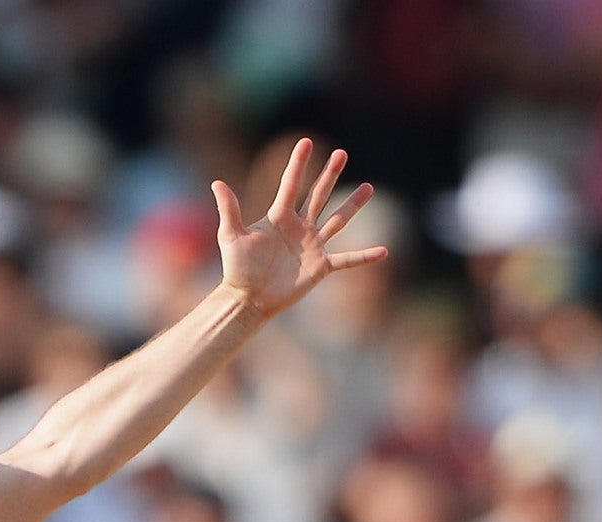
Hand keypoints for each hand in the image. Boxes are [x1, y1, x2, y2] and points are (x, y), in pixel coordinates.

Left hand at [211, 140, 385, 319]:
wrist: (247, 299)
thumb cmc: (237, 269)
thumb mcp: (231, 237)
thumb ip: (229, 209)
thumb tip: (217, 183)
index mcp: (279, 217)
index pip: (291, 185)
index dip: (298, 163)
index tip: (305, 141)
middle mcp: (299, 227)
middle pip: (318, 195)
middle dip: (330, 174)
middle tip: (341, 153)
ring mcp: (312, 245)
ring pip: (337, 220)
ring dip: (353, 205)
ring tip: (369, 187)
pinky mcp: (320, 266)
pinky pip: (347, 259)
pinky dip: (364, 256)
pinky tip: (384, 251)